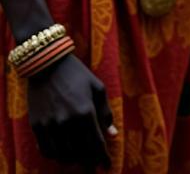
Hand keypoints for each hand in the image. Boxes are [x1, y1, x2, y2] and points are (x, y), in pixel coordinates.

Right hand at [27, 54, 113, 169]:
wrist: (48, 65)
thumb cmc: (77, 75)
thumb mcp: (98, 88)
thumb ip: (105, 112)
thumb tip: (112, 134)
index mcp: (86, 111)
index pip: (96, 143)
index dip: (102, 156)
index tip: (107, 165)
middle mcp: (68, 122)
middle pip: (80, 152)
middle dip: (89, 162)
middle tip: (94, 165)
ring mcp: (51, 125)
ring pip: (63, 155)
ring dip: (73, 160)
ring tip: (80, 160)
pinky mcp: (37, 126)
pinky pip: (46, 150)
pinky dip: (56, 156)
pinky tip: (62, 155)